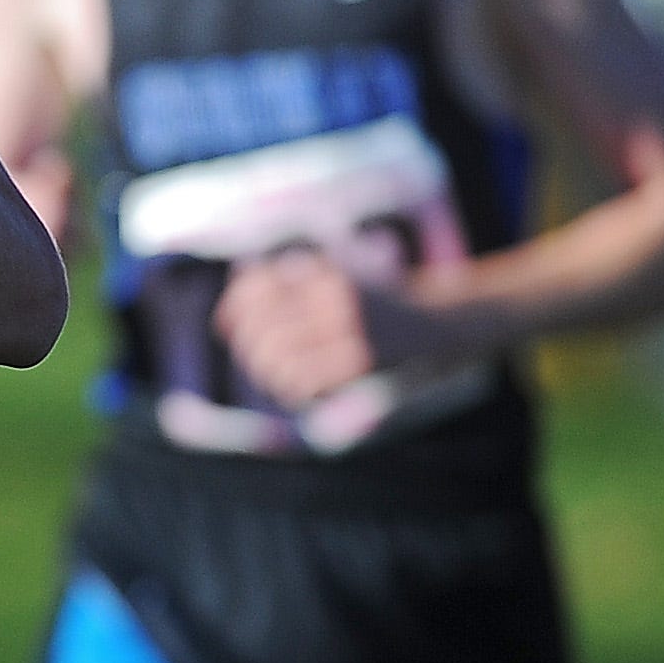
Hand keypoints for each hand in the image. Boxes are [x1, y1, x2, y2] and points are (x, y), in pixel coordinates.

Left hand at [212, 249, 445, 409]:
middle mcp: (330, 293)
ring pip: (276, 357)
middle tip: (261, 364)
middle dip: (250, 351)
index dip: (232, 310)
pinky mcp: (361, 358)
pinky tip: (299, 391)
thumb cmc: (373, 308)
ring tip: (279, 380)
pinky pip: (303, 380)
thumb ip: (277, 292)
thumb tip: (222, 318)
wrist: (441, 323)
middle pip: (260, 328)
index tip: (226, 327)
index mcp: (321, 271)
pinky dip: (293, 390)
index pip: (254, 286)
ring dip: (269, 375)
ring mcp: (346, 325)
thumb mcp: (330, 285)